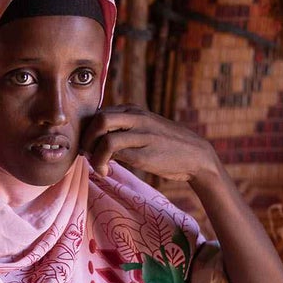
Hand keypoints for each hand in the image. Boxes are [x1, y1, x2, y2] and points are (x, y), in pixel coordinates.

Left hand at [79, 104, 219, 183]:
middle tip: (87, 154)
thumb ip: (121, 130)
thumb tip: (94, 142)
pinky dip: (101, 163)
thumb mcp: (143, 129)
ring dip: (92, 153)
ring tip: (97, 166)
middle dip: (86, 138)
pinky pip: (114, 152)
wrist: (196, 156)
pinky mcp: (145, 153)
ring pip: (104, 135)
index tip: (88, 146)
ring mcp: (141, 134)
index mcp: (134, 110)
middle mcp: (137, 118)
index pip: (99, 112)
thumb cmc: (165, 145)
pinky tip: (105, 172)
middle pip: (99, 118)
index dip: (87, 130)